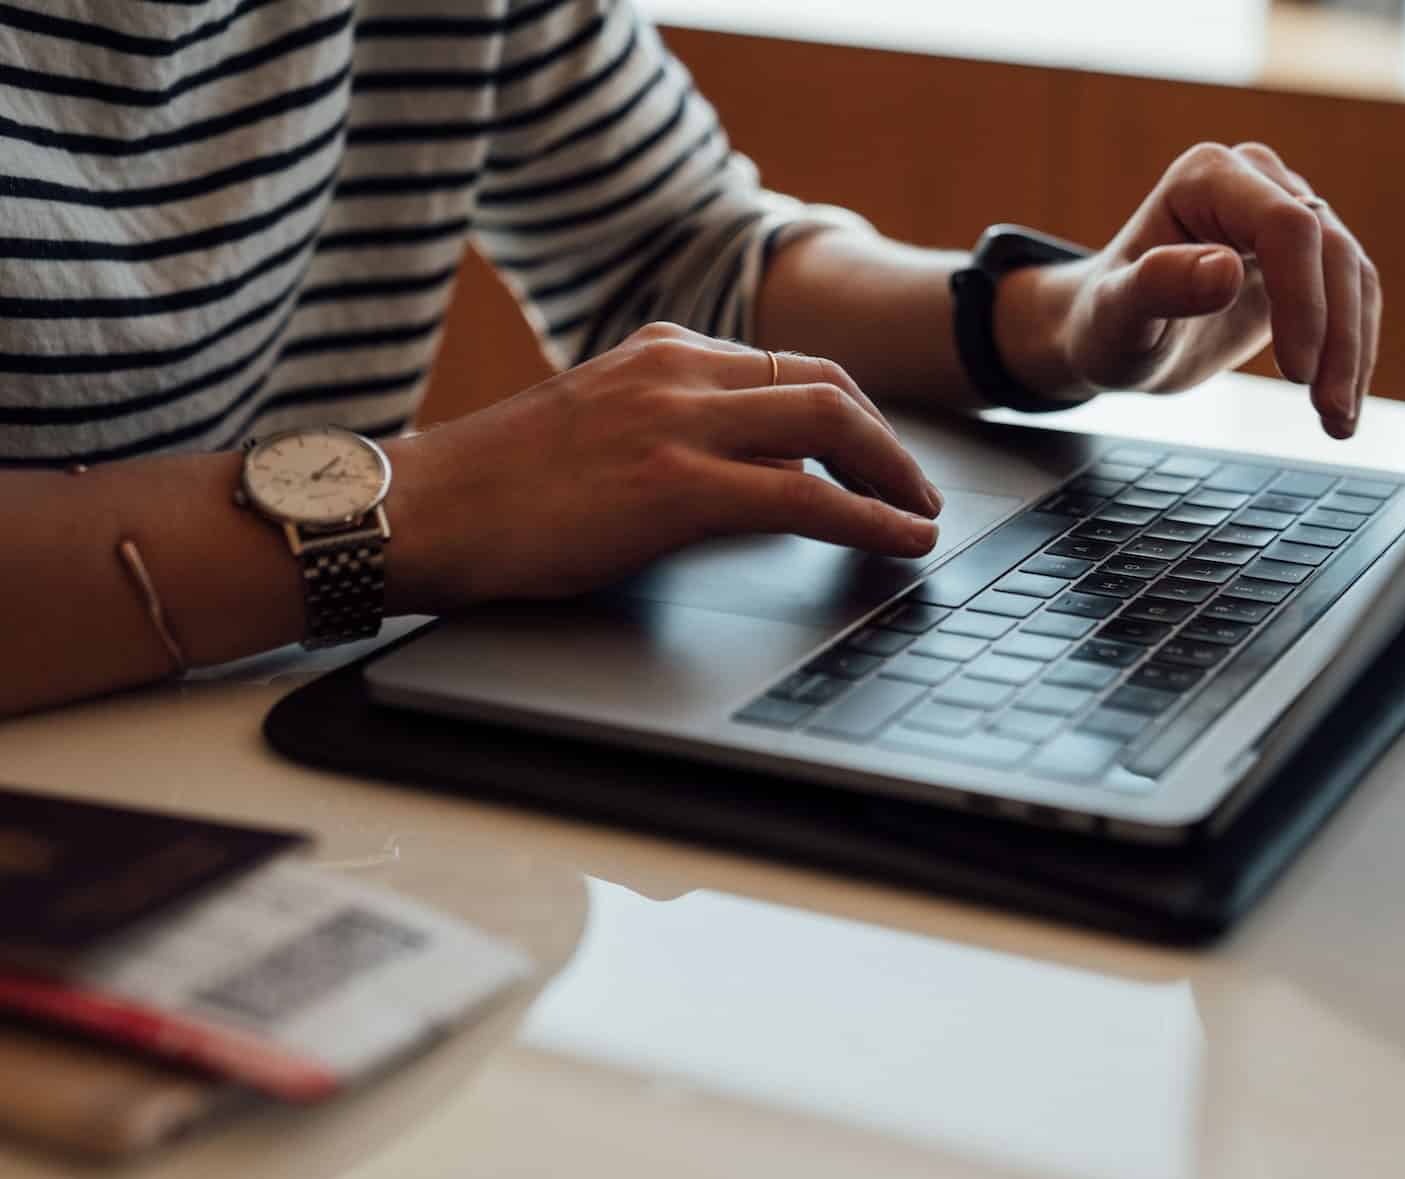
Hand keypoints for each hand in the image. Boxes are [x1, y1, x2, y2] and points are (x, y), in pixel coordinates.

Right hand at [385, 323, 942, 611]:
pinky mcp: (675, 486)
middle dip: (887, 439)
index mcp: (660, 349)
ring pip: (830, 427)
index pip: (790, 365)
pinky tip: (901, 541)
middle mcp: (677, 370)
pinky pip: (805, 500)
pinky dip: (870, 520)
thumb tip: (754, 471)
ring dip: (893, 475)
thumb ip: (674, 428)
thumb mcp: (597, 425)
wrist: (422, 508)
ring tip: (921, 516)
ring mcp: (678, 422)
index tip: (878, 452)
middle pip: (827, 386)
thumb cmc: (495, 486)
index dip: (851, 412)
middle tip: (917, 487)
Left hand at [1000, 142, 1381, 437]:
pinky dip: (1353, 351)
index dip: (1302, 299)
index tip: (1295, 373)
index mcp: (1207, 178)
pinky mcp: (1307, 256)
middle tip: (1329, 413)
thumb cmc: (1106, 322)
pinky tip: (1342, 402)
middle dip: (1337, 336)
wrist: (1116, 336)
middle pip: (1330, 248)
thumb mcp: (1116, 314)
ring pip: (1351, 274)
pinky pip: (1351, 296)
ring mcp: (1287, 213)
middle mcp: (1255, 180)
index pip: (1286, 225)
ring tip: (1338, 421)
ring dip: (1354, 352)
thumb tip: (1225, 270)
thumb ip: (1159, 285)